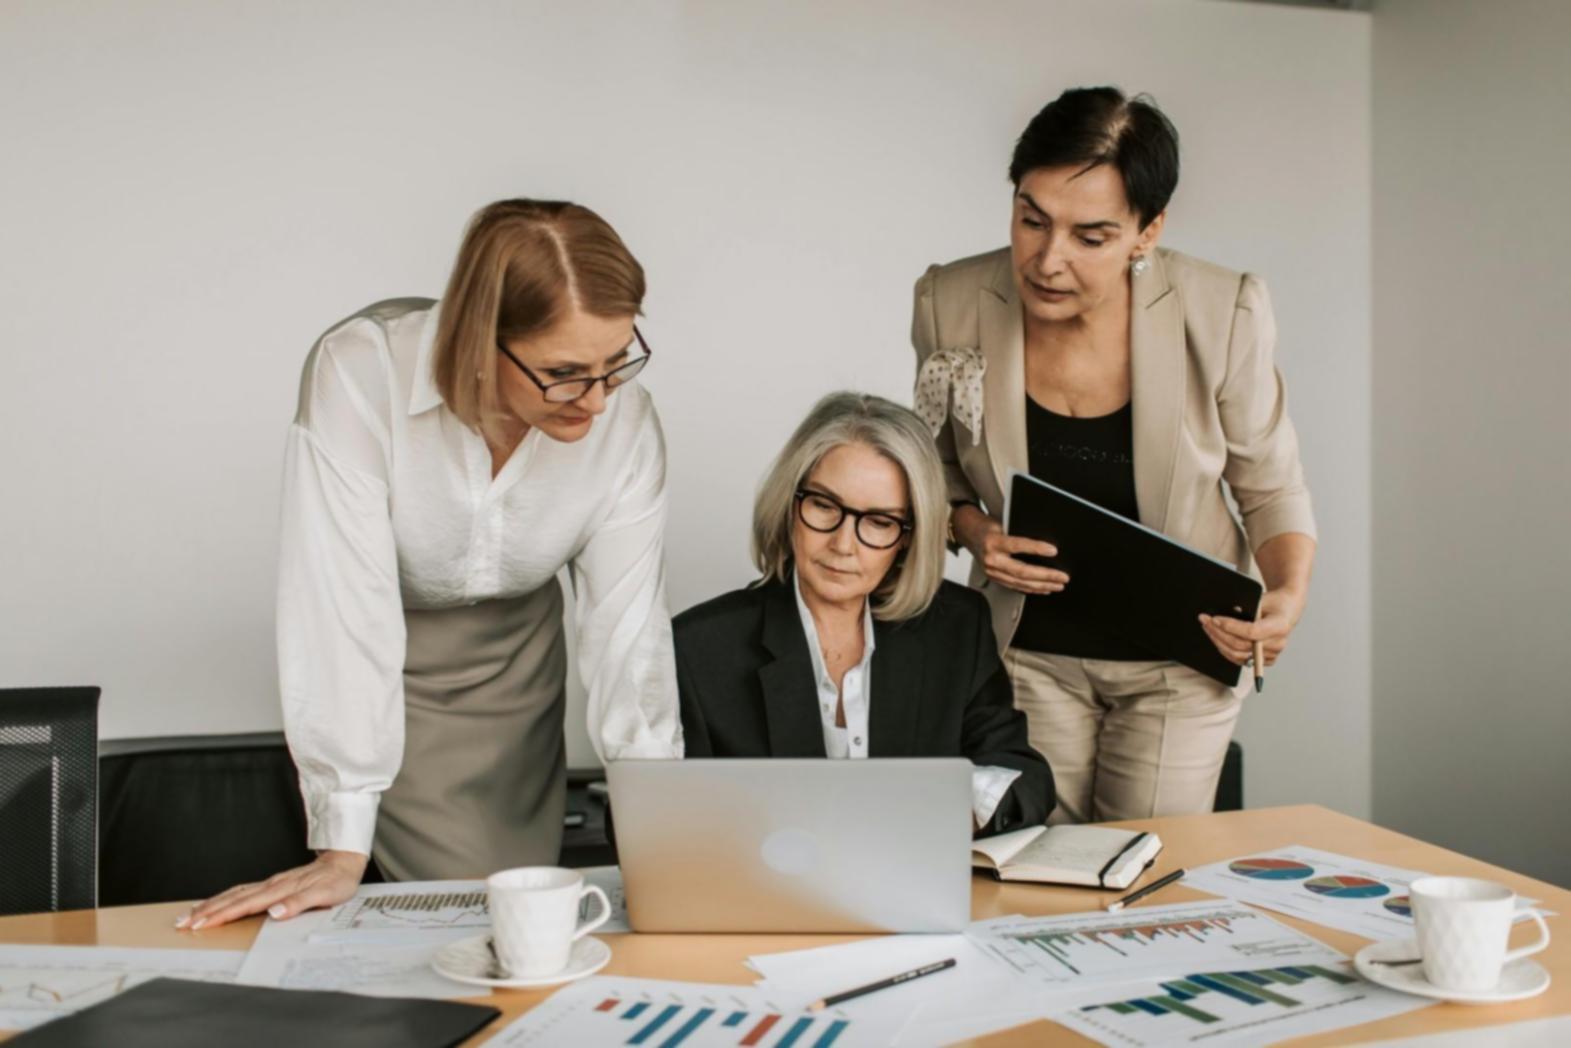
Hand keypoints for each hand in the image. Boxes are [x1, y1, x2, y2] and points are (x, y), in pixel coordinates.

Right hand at [176, 850, 367, 929]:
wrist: (345, 860)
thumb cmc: (337, 880)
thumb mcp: (325, 895)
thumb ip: (299, 903)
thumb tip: (275, 913)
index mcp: (280, 890)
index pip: (245, 905)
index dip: (221, 915)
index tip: (200, 924)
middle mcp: (271, 885)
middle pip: (232, 899)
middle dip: (206, 911)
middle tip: (182, 923)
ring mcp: (271, 883)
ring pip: (234, 894)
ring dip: (211, 904)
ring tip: (190, 914)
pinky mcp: (273, 884)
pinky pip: (242, 891)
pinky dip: (225, 898)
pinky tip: (217, 903)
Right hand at [953, 505, 1068, 595]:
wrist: (968, 533)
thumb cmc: (987, 527)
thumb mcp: (1002, 523)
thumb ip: (1018, 534)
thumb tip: (1042, 543)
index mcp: (993, 542)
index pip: (1017, 545)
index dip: (1036, 548)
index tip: (1053, 550)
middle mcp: (992, 559)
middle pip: (1022, 571)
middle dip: (1045, 575)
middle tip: (1062, 577)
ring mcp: (992, 571)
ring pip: (1020, 582)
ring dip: (1041, 585)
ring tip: (1057, 585)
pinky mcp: (994, 578)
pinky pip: (1015, 586)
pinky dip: (1031, 589)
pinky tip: (1043, 589)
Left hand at [1200, 588, 1305, 668]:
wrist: (1287, 610)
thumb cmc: (1274, 603)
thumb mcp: (1260, 599)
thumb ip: (1245, 609)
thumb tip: (1221, 619)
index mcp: (1280, 626)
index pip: (1251, 632)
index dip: (1230, 627)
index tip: (1214, 619)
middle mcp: (1278, 644)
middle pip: (1241, 645)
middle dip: (1219, 633)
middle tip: (1205, 621)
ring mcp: (1272, 654)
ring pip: (1238, 655)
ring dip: (1219, 642)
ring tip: (1208, 629)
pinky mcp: (1266, 660)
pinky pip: (1241, 660)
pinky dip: (1227, 650)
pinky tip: (1217, 639)